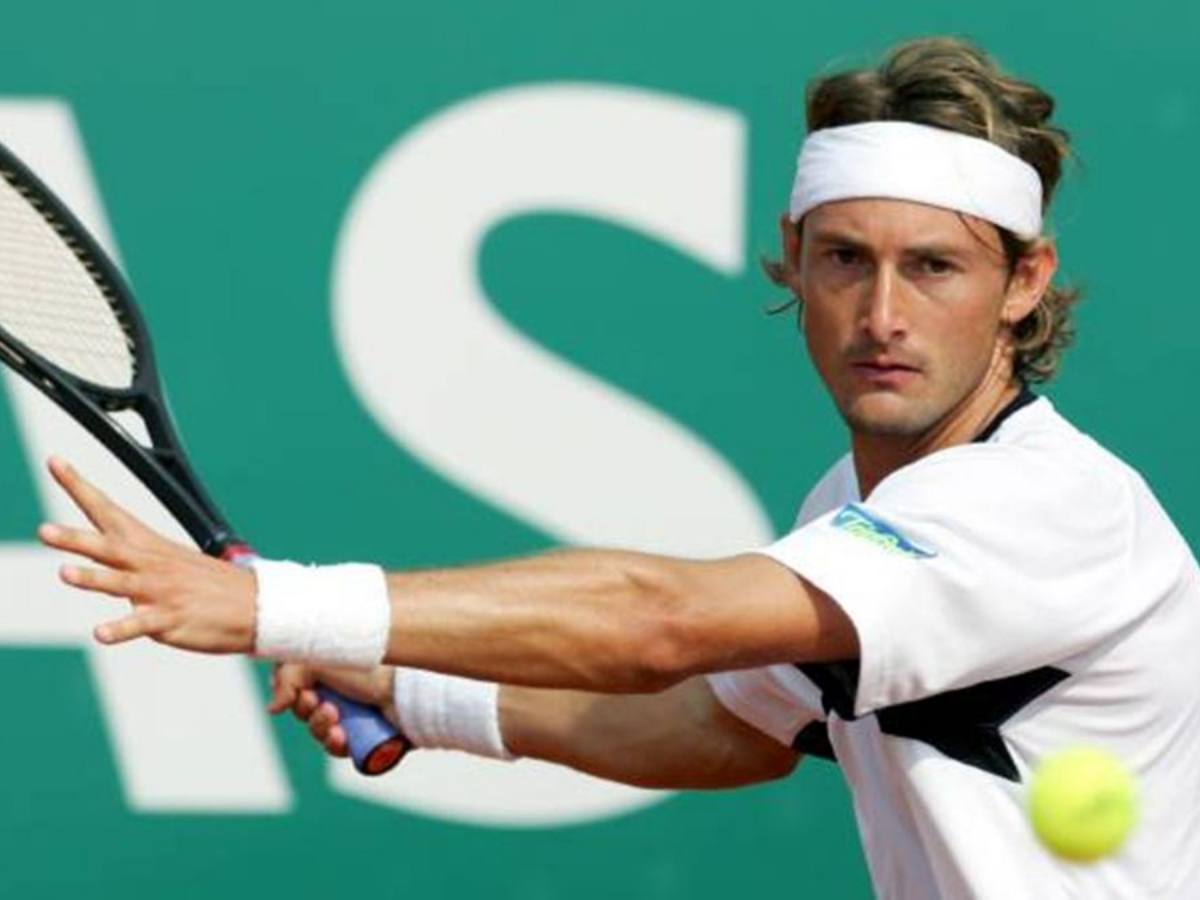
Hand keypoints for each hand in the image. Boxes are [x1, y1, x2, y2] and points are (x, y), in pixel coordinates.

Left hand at [37, 457, 256, 653]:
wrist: (257, 605)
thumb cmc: (212, 585)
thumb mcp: (174, 563)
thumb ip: (135, 561)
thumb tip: (106, 558)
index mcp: (150, 547)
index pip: (108, 510)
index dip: (79, 487)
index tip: (55, 462)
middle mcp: (152, 565)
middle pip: (108, 547)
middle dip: (75, 539)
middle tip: (44, 531)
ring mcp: (161, 592)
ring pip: (121, 583)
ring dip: (93, 578)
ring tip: (65, 573)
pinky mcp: (171, 619)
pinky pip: (142, 624)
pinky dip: (121, 628)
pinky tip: (100, 633)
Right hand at [270, 662, 396, 756]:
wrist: (408, 688)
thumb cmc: (369, 667)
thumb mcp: (322, 659)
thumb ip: (288, 676)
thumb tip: (273, 709)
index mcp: (330, 671)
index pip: (296, 691)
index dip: (294, 697)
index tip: (305, 692)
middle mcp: (342, 692)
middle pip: (307, 716)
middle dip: (311, 716)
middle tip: (328, 707)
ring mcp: (356, 715)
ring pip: (323, 736)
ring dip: (323, 732)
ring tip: (339, 724)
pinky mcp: (369, 736)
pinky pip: (344, 752)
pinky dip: (339, 748)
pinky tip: (345, 741)